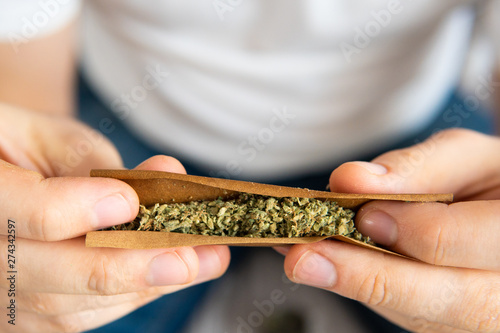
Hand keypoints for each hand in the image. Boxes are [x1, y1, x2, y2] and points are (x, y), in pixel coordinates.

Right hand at [0, 104, 229, 331]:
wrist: (5, 176)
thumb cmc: (28, 147)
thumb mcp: (50, 137)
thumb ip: (98, 161)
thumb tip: (166, 174)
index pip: (21, 213)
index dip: (75, 210)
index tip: (128, 201)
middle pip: (46, 276)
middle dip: (126, 268)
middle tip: (187, 258)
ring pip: (66, 306)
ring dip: (143, 287)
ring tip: (202, 264)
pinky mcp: (23, 313)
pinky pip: (76, 317)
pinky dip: (130, 297)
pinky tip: (172, 275)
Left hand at [282, 129, 499, 332]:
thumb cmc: (490, 180)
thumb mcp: (467, 158)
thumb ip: (417, 167)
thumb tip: (352, 181)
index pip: (469, 244)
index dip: (416, 231)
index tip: (365, 215)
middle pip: (446, 300)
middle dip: (368, 277)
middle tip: (305, 258)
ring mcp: (484, 317)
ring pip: (422, 315)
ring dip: (357, 287)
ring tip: (304, 262)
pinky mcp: (451, 322)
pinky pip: (411, 315)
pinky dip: (366, 287)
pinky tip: (327, 266)